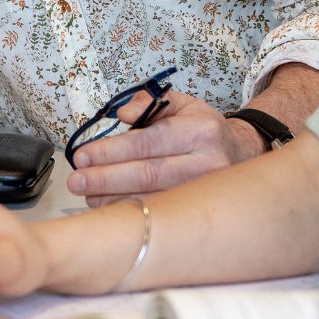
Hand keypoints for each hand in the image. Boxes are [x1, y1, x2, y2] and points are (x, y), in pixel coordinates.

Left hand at [70, 89, 257, 199]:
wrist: (242, 156)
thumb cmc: (204, 130)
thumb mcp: (184, 105)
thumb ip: (151, 103)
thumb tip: (123, 113)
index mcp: (200, 132)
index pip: (149, 142)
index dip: (113, 151)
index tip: (83, 156)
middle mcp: (207, 163)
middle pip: (149, 174)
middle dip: (107, 178)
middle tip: (77, 180)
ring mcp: (206, 192)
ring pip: (154, 200)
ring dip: (114, 200)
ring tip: (87, 195)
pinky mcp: (201, 212)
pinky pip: (161, 214)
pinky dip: (131, 213)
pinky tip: (109, 210)